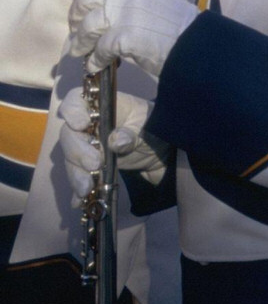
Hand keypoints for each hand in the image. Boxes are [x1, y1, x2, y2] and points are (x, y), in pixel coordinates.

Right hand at [56, 89, 166, 206]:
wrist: (162, 150)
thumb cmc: (154, 127)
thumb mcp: (149, 126)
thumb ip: (132, 132)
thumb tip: (115, 141)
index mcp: (101, 107)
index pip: (76, 101)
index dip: (73, 111)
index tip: (81, 124)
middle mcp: (88, 126)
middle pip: (69, 135)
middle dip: (78, 152)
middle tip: (93, 164)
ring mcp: (87, 147)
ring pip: (71, 160)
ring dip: (76, 175)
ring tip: (86, 189)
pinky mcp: (89, 168)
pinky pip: (79, 178)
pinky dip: (79, 191)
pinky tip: (80, 202)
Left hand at [64, 0, 198, 76]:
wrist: (198, 45)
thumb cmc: (181, 26)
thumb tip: (105, 8)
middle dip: (75, 16)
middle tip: (76, 29)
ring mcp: (126, 14)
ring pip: (88, 24)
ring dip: (80, 40)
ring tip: (80, 51)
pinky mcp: (126, 37)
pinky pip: (99, 49)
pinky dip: (94, 60)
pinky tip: (96, 65)